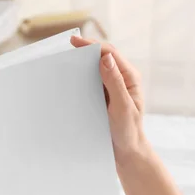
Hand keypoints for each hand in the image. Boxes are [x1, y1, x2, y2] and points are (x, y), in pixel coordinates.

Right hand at [70, 36, 149, 166]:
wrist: (127, 152)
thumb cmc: (128, 131)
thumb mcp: (122, 107)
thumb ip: (114, 82)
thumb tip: (105, 57)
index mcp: (129, 78)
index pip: (109, 54)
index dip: (92, 46)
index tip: (74, 42)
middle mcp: (121, 79)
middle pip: (102, 58)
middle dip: (85, 50)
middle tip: (67, 46)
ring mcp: (112, 88)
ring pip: (95, 70)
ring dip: (82, 63)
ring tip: (65, 59)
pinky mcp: (103, 97)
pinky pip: (91, 83)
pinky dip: (81, 78)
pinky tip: (69, 78)